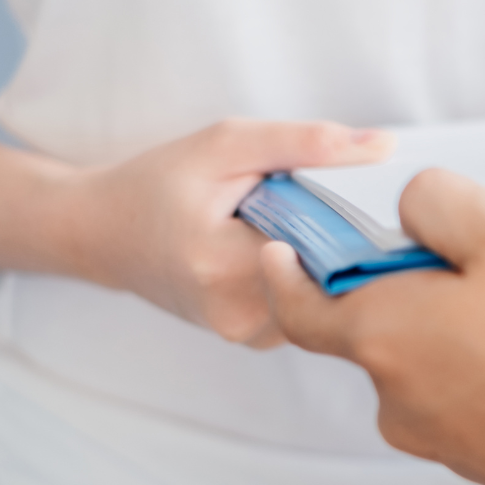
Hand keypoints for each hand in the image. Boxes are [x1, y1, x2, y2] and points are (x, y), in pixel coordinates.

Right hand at [64, 119, 390, 346]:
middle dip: (330, 234)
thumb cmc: (158, 182)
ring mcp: (246, 336)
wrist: (101, 233)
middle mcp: (238, 316)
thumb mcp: (227, 145)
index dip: (343, 213)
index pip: (328, 244)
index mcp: (226, 267)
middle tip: (297, 203)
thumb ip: (306, 144)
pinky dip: (299, 275)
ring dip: (315, 256)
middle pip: (329, 274)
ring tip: (275, 225)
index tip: (328, 192)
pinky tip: (271, 250)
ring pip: (319, 294)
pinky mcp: (252, 339)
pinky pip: (302, 305)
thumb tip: (382, 148)